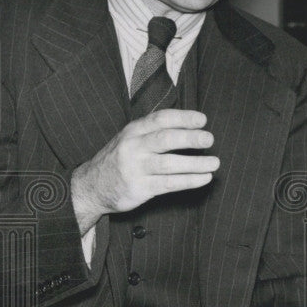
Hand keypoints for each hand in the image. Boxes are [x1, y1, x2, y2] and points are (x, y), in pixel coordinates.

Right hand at [71, 109, 219, 232]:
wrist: (91, 187)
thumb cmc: (120, 159)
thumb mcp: (131, 138)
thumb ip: (154, 132)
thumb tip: (191, 128)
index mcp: (133, 130)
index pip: (161, 119)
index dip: (183, 118)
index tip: (202, 120)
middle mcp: (133, 147)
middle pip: (165, 139)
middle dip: (190, 138)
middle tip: (210, 139)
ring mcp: (136, 168)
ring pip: (170, 164)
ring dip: (196, 163)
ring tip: (215, 163)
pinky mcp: (140, 188)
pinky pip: (169, 184)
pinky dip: (189, 181)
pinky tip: (204, 178)